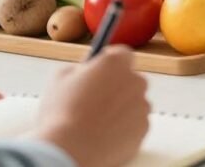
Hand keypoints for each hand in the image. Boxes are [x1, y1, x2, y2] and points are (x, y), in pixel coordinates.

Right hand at [32, 46, 149, 166]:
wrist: (71, 150)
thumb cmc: (62, 115)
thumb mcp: (60, 78)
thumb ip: (80, 69)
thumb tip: (86, 70)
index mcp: (115, 63)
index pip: (122, 53)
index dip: (109, 63)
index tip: (99, 70)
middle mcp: (135, 81)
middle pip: (129, 79)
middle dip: (115, 86)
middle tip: (94, 99)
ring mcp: (142, 106)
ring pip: (133, 102)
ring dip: (120, 108)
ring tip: (95, 121)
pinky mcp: (143, 128)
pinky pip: (135, 123)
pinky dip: (124, 127)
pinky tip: (103, 134)